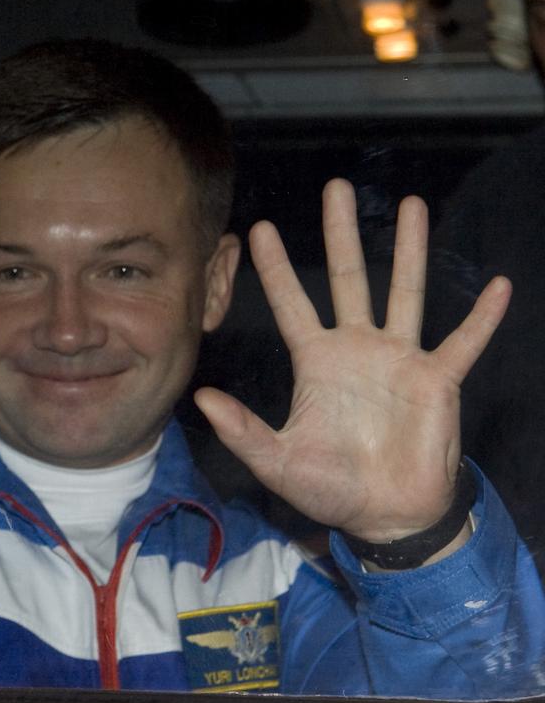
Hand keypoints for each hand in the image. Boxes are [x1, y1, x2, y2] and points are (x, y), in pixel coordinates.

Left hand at [195, 178, 510, 544]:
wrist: (385, 515)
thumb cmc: (329, 488)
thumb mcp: (277, 461)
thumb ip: (242, 430)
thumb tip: (202, 397)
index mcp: (316, 363)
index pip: (291, 304)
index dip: (274, 269)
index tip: (258, 228)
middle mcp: (357, 349)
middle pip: (348, 278)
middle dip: (340, 235)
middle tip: (336, 187)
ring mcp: (400, 359)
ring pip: (405, 292)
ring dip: (411, 249)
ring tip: (412, 204)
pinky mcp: (438, 380)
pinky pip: (464, 343)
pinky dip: (482, 317)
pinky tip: (500, 286)